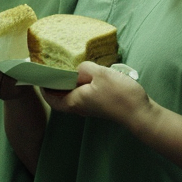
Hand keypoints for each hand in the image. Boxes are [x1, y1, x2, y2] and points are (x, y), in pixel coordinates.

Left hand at [40, 61, 154, 129]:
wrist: (141, 113)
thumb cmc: (119, 95)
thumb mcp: (100, 74)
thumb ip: (84, 69)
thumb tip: (76, 69)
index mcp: (74, 101)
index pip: (50, 97)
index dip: (43, 86)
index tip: (40, 73)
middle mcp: (79, 107)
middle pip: (60, 96)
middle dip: (54, 84)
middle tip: (53, 68)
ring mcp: (90, 107)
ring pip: (72, 95)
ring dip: (68, 84)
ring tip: (69, 68)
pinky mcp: (100, 104)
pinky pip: (84, 94)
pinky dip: (81, 85)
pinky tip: (88, 74)